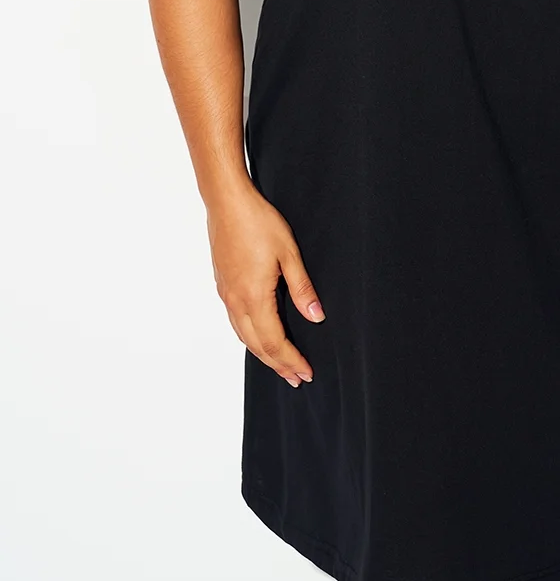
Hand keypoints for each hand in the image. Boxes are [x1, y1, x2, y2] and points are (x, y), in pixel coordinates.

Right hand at [206, 185, 324, 387]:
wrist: (227, 202)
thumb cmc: (258, 222)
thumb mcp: (289, 254)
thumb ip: (302, 288)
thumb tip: (316, 317)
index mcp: (254, 297)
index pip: (274, 342)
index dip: (291, 360)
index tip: (306, 373)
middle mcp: (236, 301)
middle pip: (257, 346)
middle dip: (278, 364)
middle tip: (295, 378)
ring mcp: (226, 294)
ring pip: (243, 336)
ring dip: (262, 354)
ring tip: (279, 364)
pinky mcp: (222, 285)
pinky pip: (235, 322)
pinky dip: (249, 337)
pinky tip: (257, 336)